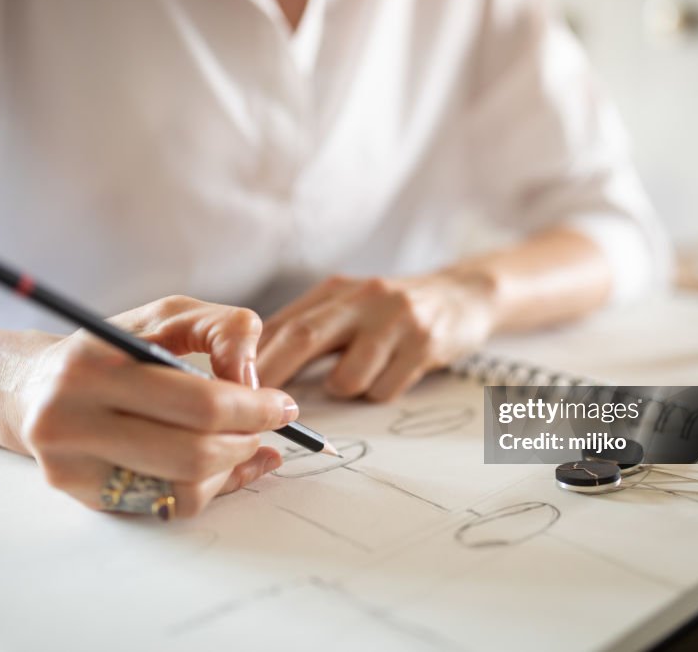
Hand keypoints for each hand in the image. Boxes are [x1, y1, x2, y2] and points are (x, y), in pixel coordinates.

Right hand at [10, 296, 296, 517]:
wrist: (31, 389)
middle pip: (194, 453)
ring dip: (230, 467)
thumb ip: (221, 329)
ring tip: (237, 440)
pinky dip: (206, 486)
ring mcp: (73, 468)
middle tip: (266, 426)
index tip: (283, 405)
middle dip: (247, 439)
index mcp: (93, 366)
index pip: (198, 402)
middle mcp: (72, 421)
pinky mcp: (82, 498)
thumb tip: (255, 382)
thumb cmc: (109, 350)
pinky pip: (168, 506)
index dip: (254, 407)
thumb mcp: (164, 317)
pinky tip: (213, 464)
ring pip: (185, 489)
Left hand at [256, 271, 496, 400]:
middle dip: (276, 377)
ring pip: (348, 378)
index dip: (254, 357)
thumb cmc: (392, 312)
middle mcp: (363, 297)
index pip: (282, 323)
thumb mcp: (348, 306)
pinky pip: (384, 390)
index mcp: (336, 290)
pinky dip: (380, 393)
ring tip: (363, 375)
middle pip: (304, 338)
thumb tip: (254, 366)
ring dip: (346, 390)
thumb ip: (306, 329)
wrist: (463, 296)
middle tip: (260, 407)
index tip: (234, 387)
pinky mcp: (424, 344)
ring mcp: (396, 320)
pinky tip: (394, 373)